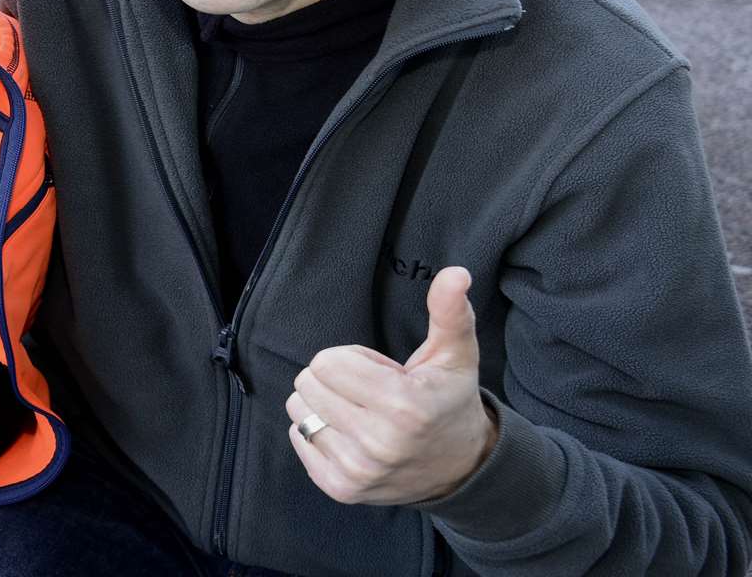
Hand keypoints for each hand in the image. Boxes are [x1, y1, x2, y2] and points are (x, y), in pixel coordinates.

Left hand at [286, 267, 499, 505]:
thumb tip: (455, 272)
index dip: (350, 358)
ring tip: (362, 413)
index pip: (326, 362)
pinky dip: (316, 431)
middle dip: (334, 378)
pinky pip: (298, 439)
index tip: (380, 373)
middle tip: (371, 393)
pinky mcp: (342, 489)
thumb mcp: (455, 354)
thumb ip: (449, 311)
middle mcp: (379, 443)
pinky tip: (350, 434)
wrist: (462, 468)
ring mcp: (359, 471)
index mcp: (404, 406)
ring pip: (299, 411)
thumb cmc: (449, 401)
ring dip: (323, 404)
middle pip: (308, 383)